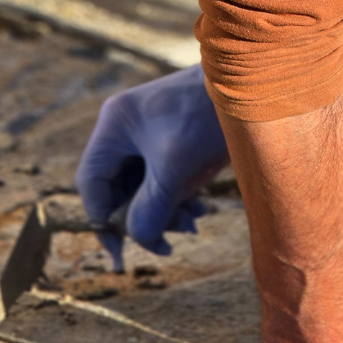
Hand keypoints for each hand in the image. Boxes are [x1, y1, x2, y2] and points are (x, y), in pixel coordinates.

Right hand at [77, 65, 228, 268]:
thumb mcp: (174, 168)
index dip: (103, 223)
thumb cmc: (207, 118)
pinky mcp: (170, 136)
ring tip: (193, 222)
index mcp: (114, 126)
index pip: (92, 184)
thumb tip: (137, 240)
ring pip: (142, 186)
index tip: (120, 256)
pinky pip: (160, 176)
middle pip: (118, 188)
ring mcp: (147, 130)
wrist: (250, 86)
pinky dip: (176, 196)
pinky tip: (199, 207)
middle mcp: (125, 126)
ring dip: (164, 210)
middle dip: (142, 217)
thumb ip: (150, 208)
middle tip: (170, 240)